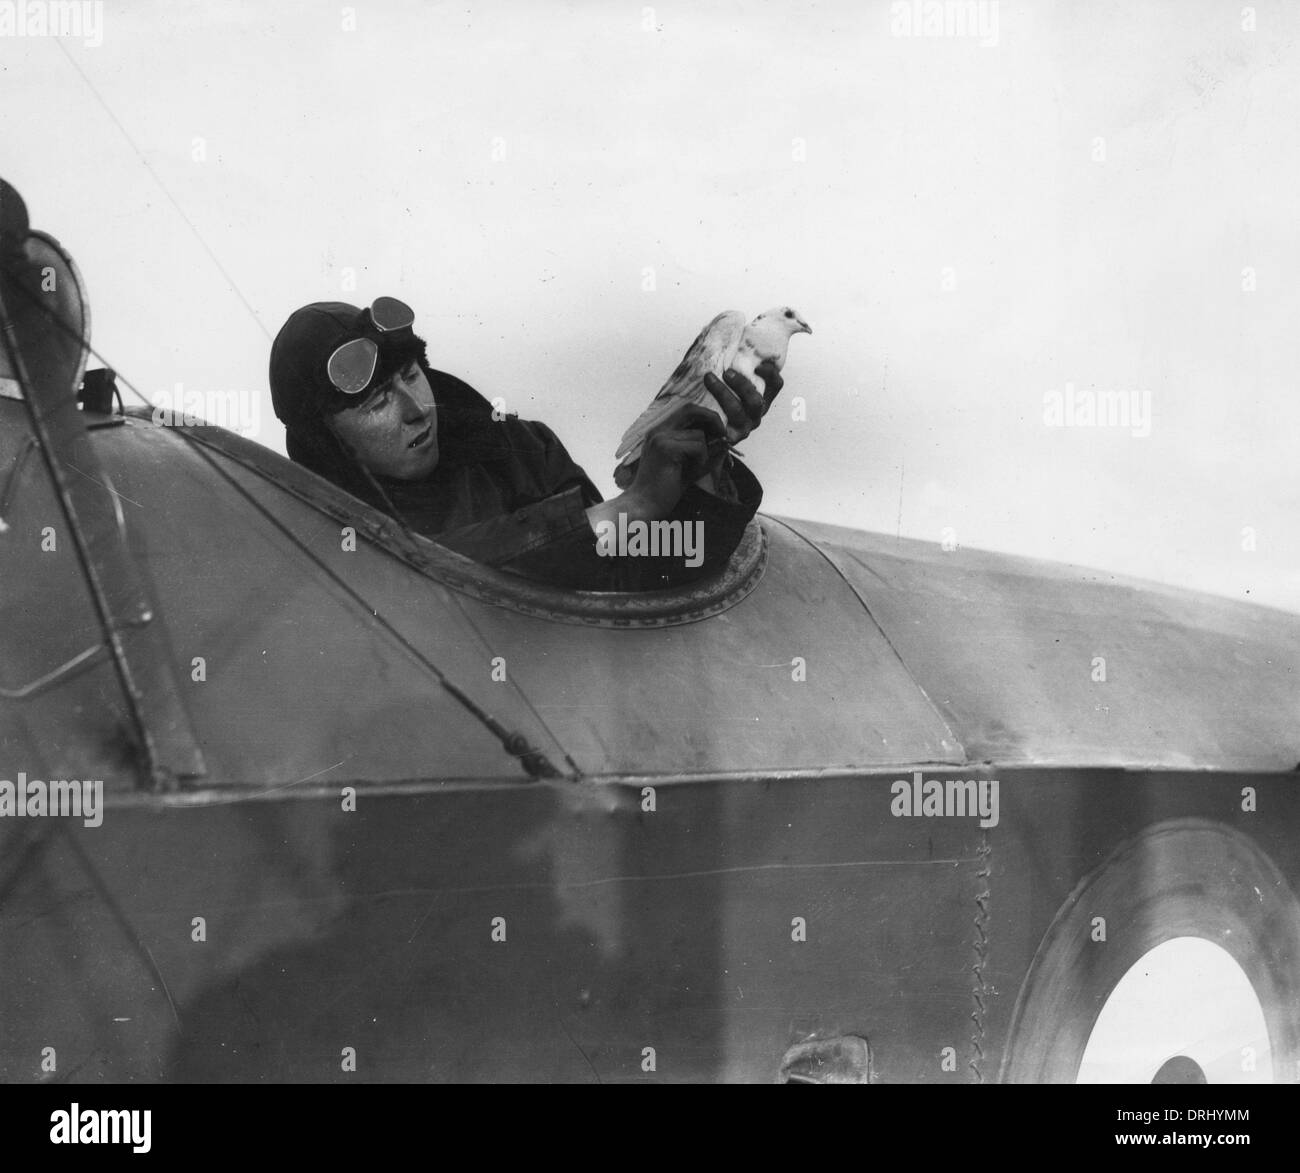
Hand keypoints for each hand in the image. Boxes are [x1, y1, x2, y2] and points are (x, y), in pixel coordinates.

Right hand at [590, 404, 724, 533]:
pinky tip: (690, 472)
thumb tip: (724, 438)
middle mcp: (658, 430)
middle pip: (691, 409)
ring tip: (694, 468)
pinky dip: (701, 460)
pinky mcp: (666, 448)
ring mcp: (660, 437)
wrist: (645, 505)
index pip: (686, 410)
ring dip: (704, 453)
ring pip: (699, 434)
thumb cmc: (666, 489)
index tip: (718, 430)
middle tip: (723, 436)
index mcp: (660, 432)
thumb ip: (704, 450)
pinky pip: (698, 447)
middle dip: (712, 420)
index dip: (705, 415)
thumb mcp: (688, 465)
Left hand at [701, 360, 783, 443]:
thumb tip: (721, 332)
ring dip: (723, 393)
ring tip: (709, 378)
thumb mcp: (727, 379)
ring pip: (738, 412)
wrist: (703, 432)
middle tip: (727, 372)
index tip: (758, 364)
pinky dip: (711, 415)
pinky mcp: (728, 438)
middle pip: (756, 401)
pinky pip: (721, 428)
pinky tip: (698, 404)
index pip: (775, 385)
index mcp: (761, 398)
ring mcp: (743, 428)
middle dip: (742, 385)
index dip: (771, 374)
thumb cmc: (715, 398)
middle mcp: (755, 414)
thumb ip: (729, 362)